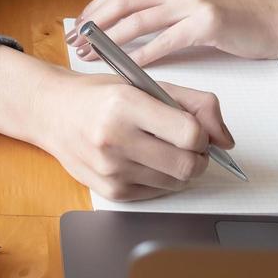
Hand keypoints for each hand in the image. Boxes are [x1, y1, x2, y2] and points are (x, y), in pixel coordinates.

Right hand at [33, 68, 234, 201]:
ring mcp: (111, 169)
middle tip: (188, 146)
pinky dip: (159, 180)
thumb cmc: (99, 96)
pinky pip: (156, 194)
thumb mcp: (145, 83)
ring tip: (162, 150)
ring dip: (179, 170)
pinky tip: (143, 161)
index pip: (190, 134)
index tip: (197, 131)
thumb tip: (225, 138)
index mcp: (126, 104)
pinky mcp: (109, 191)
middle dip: (198, 158)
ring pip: (175, 183)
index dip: (203, 135)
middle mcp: (115, 138)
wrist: (52, 112)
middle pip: (187, 165)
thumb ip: (193, 103)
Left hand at [71, 0, 277, 65]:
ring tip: (93, 56)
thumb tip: (129, 24)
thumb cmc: (241, 17)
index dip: (95, 8)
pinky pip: (166, 40)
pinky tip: (129, 67)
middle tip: (76, 43)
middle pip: (122, 1)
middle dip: (93, 24)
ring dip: (110, 40)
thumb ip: (166, 8)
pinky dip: (144, 55)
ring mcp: (193, 2)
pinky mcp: (208, 23)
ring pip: (138, 20)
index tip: (78, 27)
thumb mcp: (196, 3)